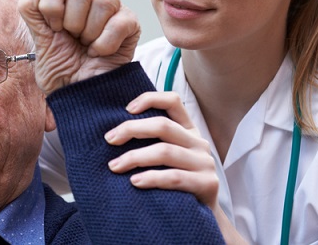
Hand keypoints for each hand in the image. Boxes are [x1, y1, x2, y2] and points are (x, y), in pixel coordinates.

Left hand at [17, 0, 139, 93]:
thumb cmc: (60, 66)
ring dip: (89, 31)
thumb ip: (31, 5)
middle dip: (71, 21)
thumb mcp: (37, 37)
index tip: (53, 28)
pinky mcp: (130, 23)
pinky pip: (119, 22)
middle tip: (71, 38)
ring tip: (86, 44)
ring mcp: (111, 7)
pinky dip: (104, 44)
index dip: (51, 5)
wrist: (80, 94)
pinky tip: (99, 52)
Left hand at [104, 91, 218, 208]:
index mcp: (188, 130)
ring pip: (165, 151)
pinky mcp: (207, 184)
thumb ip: (151, 142)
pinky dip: (152, 178)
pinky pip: (174, 177)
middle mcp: (199, 143)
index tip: (126, 109)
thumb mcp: (166, 158)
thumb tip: (113, 132)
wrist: (201, 218)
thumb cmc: (174, 185)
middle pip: (163, 126)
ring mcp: (205, 163)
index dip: (150, 99)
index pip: (173, 102)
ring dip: (135, 157)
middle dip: (131, 130)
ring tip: (114, 166)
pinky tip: (134, 182)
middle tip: (109, 140)